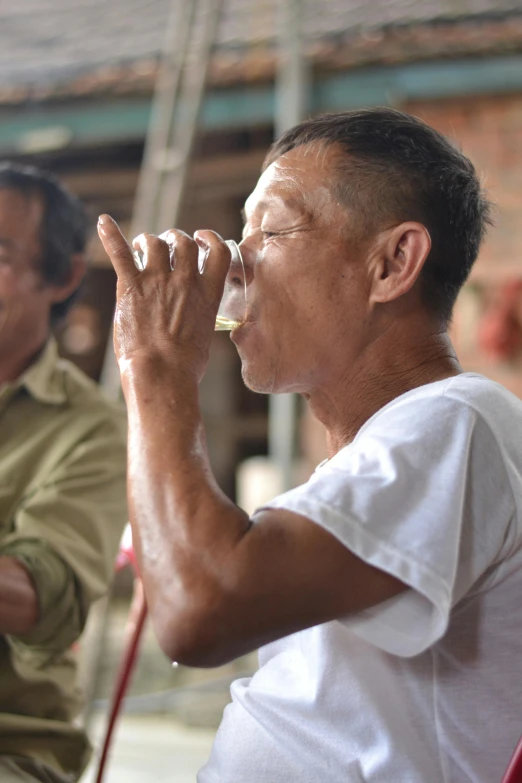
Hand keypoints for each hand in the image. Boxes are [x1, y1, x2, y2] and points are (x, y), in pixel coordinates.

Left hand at [97, 215, 231, 380]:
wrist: (161, 374)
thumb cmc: (185, 367)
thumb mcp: (204, 338)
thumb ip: (199, 318)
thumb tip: (193, 321)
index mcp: (208, 294)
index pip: (218, 252)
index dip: (210, 239)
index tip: (202, 238)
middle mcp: (185, 281)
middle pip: (184, 242)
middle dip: (176, 239)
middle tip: (168, 245)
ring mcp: (157, 281)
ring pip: (155, 242)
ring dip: (149, 240)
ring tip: (143, 246)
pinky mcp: (130, 287)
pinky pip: (120, 253)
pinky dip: (110, 234)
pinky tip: (103, 222)